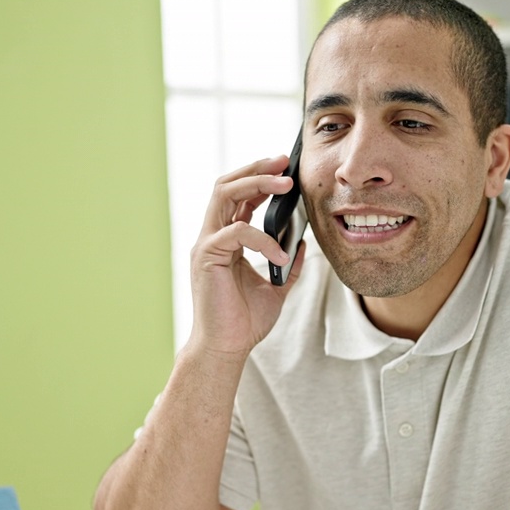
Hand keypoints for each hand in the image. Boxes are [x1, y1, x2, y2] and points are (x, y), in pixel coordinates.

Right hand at [187, 155, 305, 361]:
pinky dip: (263, 239)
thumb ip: (287, 264)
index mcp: (225, 240)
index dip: (261, 177)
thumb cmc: (244, 322)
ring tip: (286, 184)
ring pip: (225, 195)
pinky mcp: (207, 256)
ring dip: (257, 183)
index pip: (239, 196)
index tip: (286, 167)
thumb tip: (303, 243)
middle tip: (284, 161)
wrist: (227, 348)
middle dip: (256, 168)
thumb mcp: (276, 287)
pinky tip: (280, 256)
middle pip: (227, 185)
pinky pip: (237, 231)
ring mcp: (207, 244)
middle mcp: (212, 236)